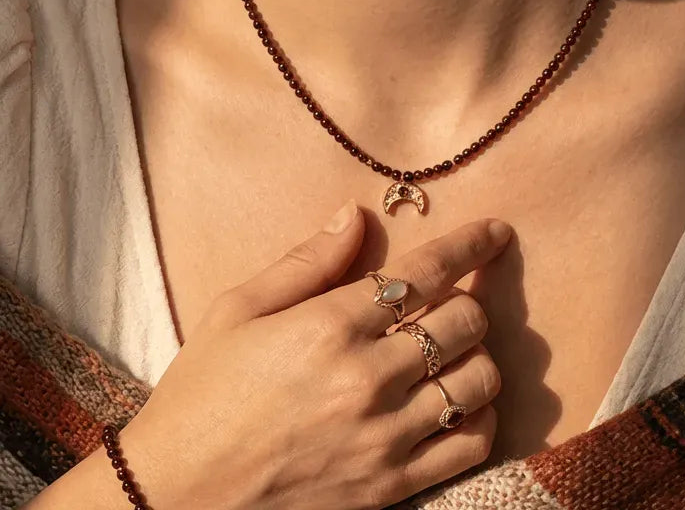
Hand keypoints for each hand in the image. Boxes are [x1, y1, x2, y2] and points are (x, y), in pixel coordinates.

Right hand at [118, 201, 510, 509]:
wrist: (177, 494)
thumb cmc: (204, 391)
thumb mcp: (239, 309)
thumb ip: (306, 260)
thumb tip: (355, 215)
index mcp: (328, 326)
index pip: (424, 272)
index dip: (469, 243)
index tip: (496, 231)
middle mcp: (366, 379)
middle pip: (465, 321)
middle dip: (469, 299)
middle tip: (451, 300)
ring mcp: (384, 438)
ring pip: (479, 380)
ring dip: (478, 354)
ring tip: (452, 350)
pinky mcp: (390, 487)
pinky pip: (471, 445)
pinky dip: (480, 414)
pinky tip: (456, 401)